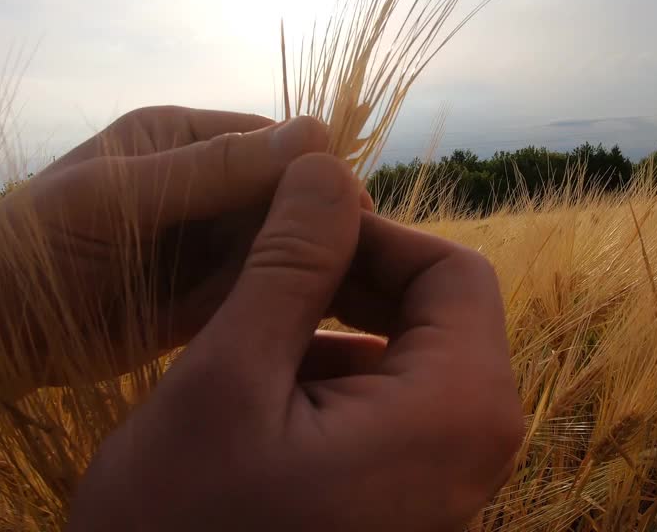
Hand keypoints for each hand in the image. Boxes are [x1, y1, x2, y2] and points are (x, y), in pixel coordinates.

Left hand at [0, 106, 347, 389]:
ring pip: (278, 247)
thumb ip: (211, 171)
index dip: (313, 173)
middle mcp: (199, 186)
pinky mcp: (202, 298)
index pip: (268, 142)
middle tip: (363, 264)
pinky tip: (312, 322)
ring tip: (348, 299)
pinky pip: (256, 292)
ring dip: (307, 266)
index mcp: (176, 139)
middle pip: (282, 197)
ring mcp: (201, 245)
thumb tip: (315, 133)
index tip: (357, 211)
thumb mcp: (118, 200)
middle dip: (316, 225)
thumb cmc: (32, 249)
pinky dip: (282, 304)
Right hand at [67, 153, 522, 531]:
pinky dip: (334, 378)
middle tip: (258, 268)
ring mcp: (445, 484)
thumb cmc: (181, 525)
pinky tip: (261, 386)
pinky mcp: (407, 502)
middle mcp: (475, 451)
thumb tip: (327, 162)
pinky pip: (393, 409)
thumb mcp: (226, 377)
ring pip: (410, 357)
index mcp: (460, 412)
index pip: (454, 270)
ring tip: (245, 328)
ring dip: (333, 326)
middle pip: (439, 312)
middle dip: (351, 278)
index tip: (285, 228)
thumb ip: (288, 262)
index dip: (370, 234)